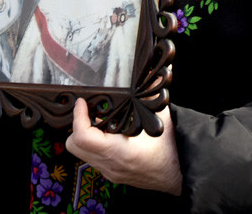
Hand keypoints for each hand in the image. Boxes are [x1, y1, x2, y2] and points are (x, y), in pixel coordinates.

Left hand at [65, 99, 182, 194]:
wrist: (178, 176)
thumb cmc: (172, 151)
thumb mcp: (163, 119)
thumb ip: (153, 96)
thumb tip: (153, 75)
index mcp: (120, 151)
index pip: (83, 137)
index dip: (78, 117)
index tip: (82, 103)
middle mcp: (110, 164)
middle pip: (74, 146)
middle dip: (76, 126)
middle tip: (89, 112)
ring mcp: (109, 172)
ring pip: (81, 153)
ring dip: (85, 135)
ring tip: (100, 121)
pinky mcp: (112, 174)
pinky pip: (92, 158)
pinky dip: (94, 144)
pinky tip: (109, 134)